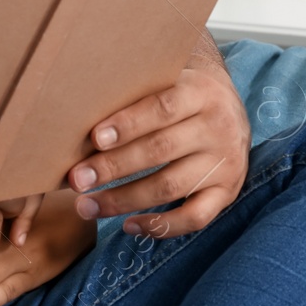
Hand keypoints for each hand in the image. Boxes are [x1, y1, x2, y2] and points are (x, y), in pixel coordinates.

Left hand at [68, 49, 249, 238]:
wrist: (229, 104)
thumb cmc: (178, 92)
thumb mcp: (166, 79)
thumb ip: (134, 93)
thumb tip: (77, 113)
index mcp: (200, 92)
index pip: (162, 108)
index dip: (128, 124)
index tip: (94, 139)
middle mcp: (218, 127)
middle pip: (161, 149)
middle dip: (113, 167)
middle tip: (76, 179)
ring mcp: (227, 163)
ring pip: (171, 186)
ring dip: (124, 199)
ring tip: (86, 206)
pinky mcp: (228, 192)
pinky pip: (195, 217)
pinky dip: (161, 226)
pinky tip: (127, 225)